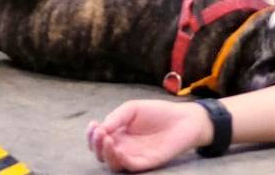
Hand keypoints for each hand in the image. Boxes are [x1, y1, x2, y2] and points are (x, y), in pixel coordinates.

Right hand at [87, 100, 210, 171]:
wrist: (183, 118)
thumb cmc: (158, 112)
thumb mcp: (131, 109)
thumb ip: (116, 117)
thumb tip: (100, 128)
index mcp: (118, 134)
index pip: (98, 141)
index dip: (91, 135)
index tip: (93, 125)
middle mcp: (124, 147)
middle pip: (101, 154)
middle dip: (95, 145)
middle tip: (99, 133)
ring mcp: (134, 156)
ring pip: (113, 164)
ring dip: (105, 153)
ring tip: (106, 139)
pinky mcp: (146, 163)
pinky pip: (129, 166)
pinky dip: (120, 160)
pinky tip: (116, 148)